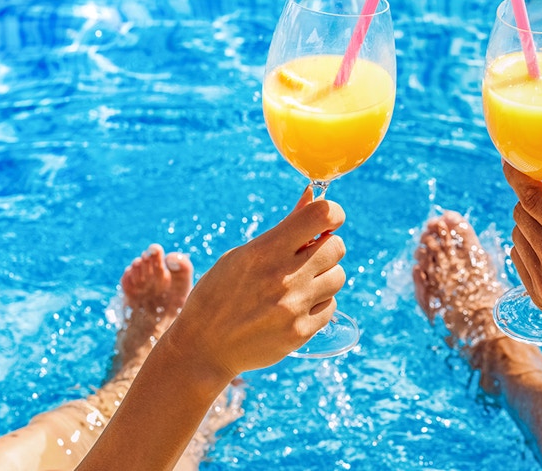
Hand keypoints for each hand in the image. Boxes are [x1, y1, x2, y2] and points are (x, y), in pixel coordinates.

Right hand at [165, 186, 346, 382]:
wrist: (203, 347)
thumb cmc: (220, 293)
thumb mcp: (243, 254)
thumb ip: (285, 227)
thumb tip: (313, 195)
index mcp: (264, 251)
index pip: (320, 216)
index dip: (332, 213)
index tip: (328, 220)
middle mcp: (283, 277)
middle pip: (337, 247)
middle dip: (326, 248)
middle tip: (307, 257)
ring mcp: (293, 307)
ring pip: (338, 277)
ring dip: (324, 277)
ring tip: (299, 284)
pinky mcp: (300, 332)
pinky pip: (330, 306)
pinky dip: (318, 304)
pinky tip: (295, 308)